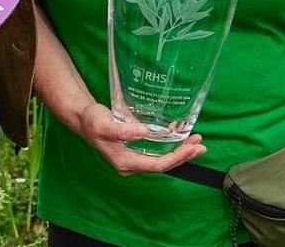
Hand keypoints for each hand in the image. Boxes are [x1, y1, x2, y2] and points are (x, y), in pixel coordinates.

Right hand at [74, 103, 206, 174]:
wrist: (83, 118)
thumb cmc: (92, 121)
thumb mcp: (105, 124)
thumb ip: (123, 129)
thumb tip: (144, 132)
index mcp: (125, 162)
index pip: (157, 165)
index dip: (176, 157)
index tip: (191, 147)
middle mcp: (130, 164)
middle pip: (163, 165)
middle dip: (183, 156)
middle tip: (201, 144)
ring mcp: (133, 159)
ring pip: (161, 161)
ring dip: (180, 153)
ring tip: (196, 142)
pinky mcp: (135, 152)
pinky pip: (157, 154)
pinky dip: (171, 148)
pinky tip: (180, 140)